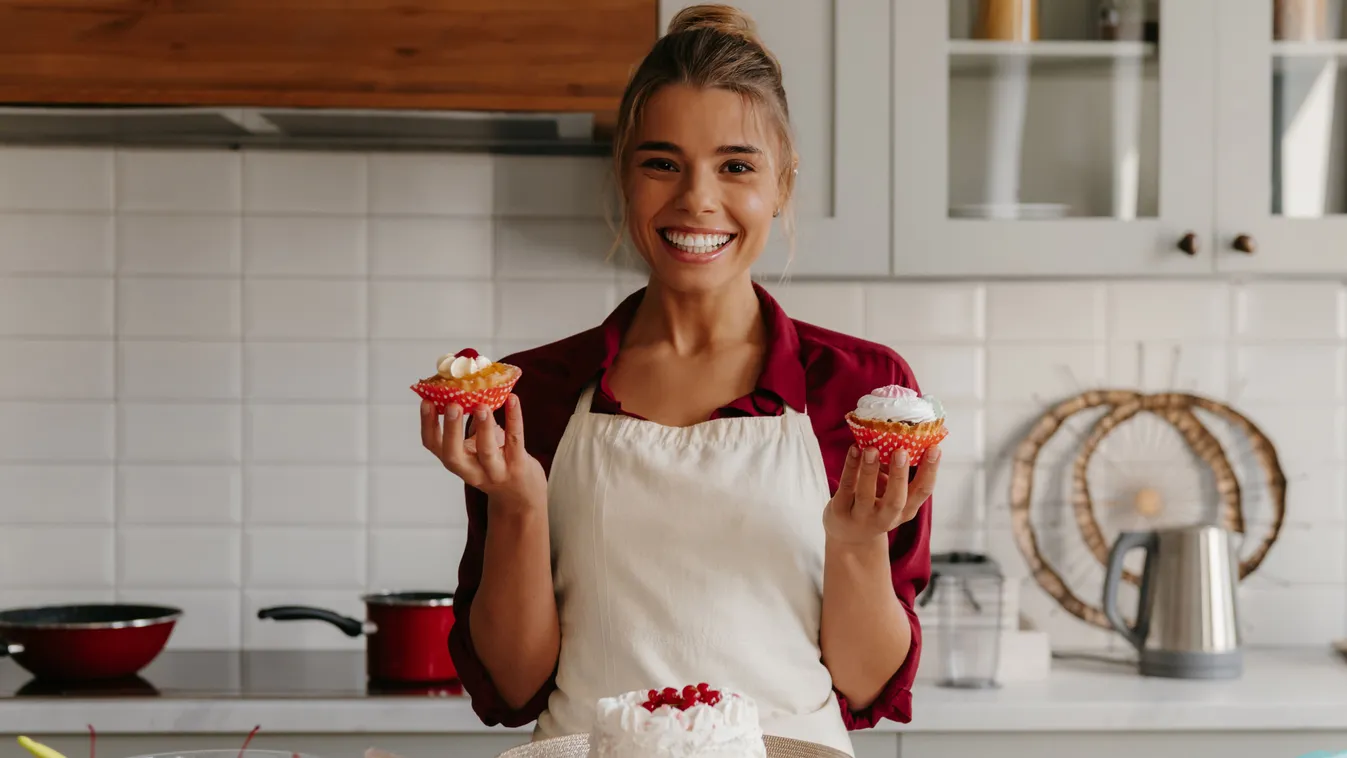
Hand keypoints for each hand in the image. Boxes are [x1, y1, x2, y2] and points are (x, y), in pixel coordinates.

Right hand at [420, 395, 547, 516]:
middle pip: (453, 456)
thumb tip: (464, 389)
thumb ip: (470, 427)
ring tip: (481, 405)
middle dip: (451, 430)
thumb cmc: (496, 465)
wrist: (521, 496)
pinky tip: (513, 399)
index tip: (426, 401)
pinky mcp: (518, 465)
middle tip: (452, 406)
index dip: (428, 425)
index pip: (434, 446)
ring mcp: (496, 470)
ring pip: (486, 451)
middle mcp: (472, 471)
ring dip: (483, 427)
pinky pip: (515, 440)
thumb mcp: (475, 449)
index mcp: (457, 462)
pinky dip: (514, 418)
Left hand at [823, 444, 940, 545]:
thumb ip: (897, 471)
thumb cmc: (875, 505)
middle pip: (896, 499)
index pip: (922, 492)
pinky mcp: (841, 511)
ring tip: (872, 449)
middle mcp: (886, 518)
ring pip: (866, 495)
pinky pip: (847, 487)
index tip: (935, 448)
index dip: (930, 471)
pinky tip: (854, 449)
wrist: (849, 536)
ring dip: (870, 471)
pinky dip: (851, 467)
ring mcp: (862, 517)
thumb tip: (903, 434)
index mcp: (905, 510)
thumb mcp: (891, 494)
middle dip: (899, 475)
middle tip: (902, 452)